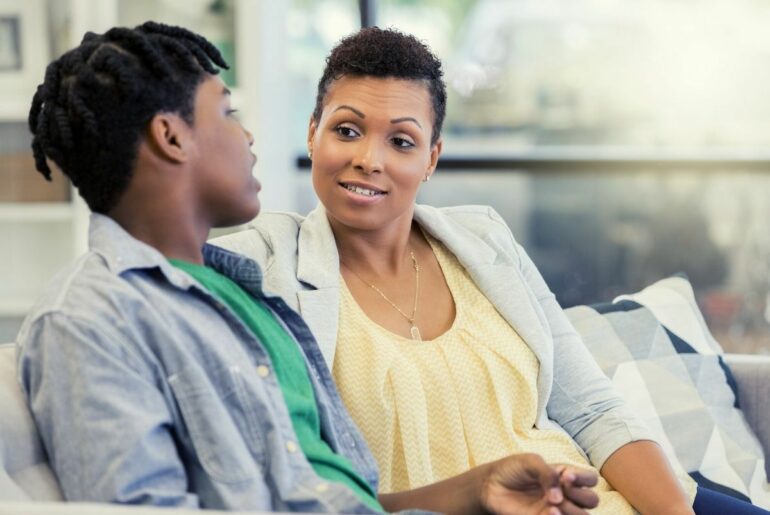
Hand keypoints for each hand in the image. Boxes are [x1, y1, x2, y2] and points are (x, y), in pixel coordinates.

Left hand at [480, 454, 598, 514]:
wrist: (491, 485)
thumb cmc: (512, 469)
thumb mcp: (530, 462)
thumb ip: (547, 473)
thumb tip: (559, 496)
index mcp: (565, 475)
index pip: (590, 479)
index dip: (584, 479)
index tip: (566, 475)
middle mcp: (565, 493)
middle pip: (592, 500)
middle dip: (581, 495)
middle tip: (563, 489)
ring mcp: (557, 509)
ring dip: (572, 510)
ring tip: (553, 503)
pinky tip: (549, 511)